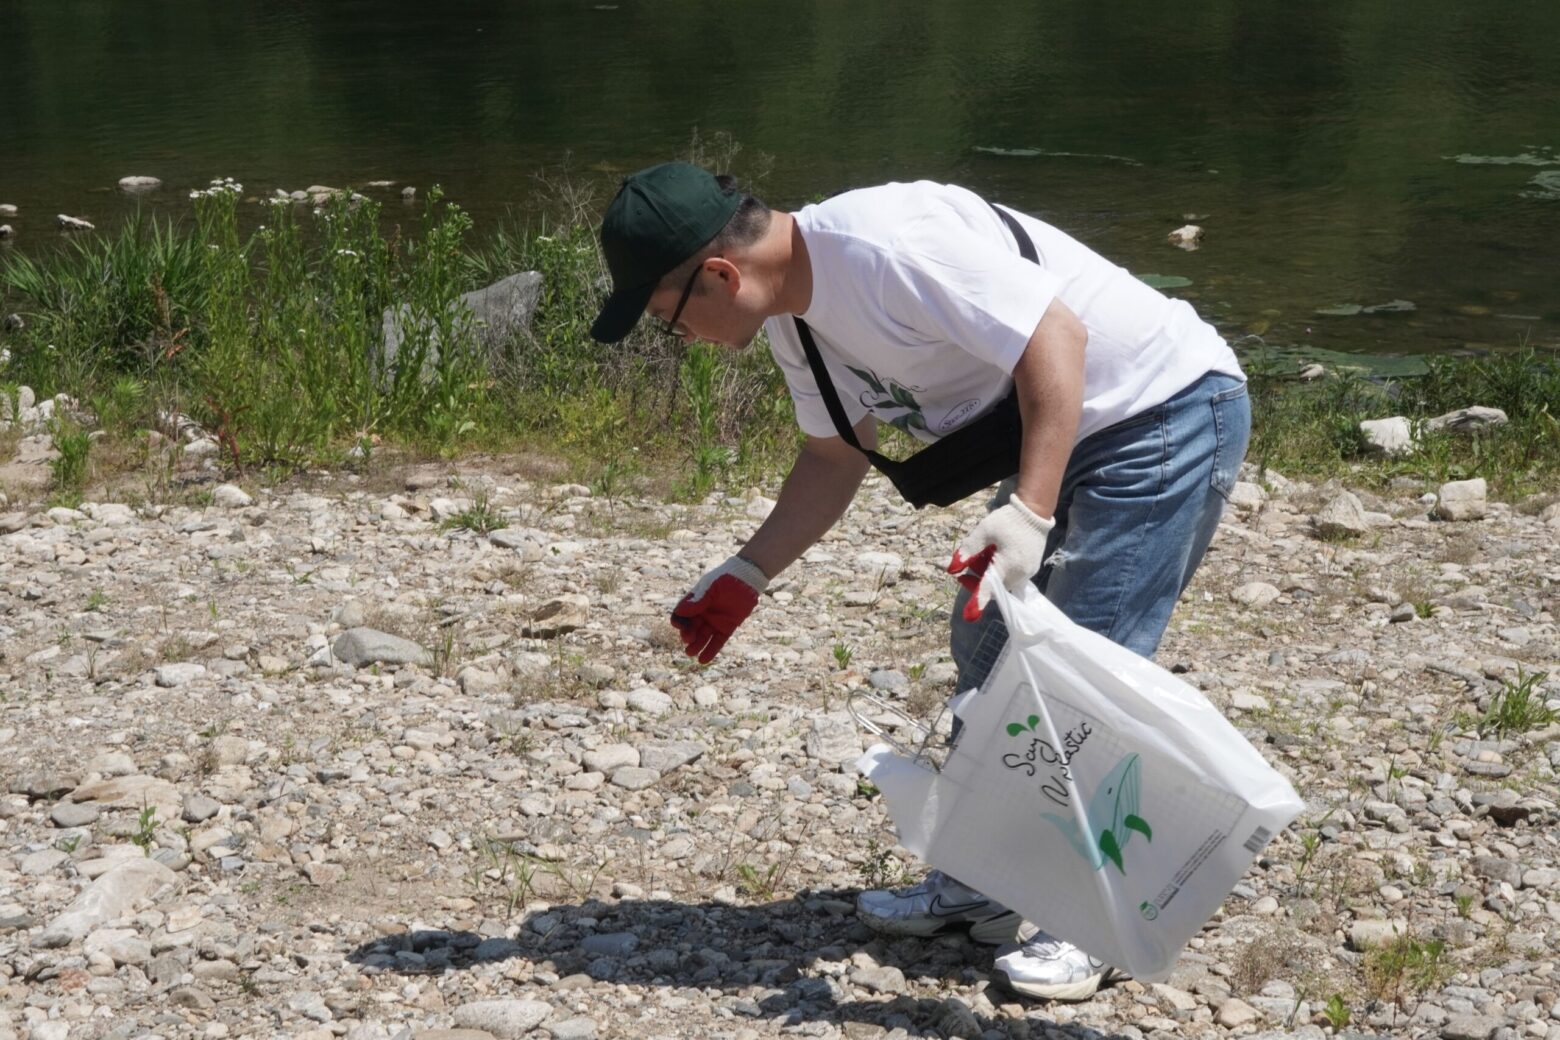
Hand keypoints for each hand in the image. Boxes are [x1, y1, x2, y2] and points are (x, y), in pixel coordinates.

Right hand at [670, 555, 768, 663]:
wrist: (747, 579)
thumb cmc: (726, 579)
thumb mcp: (711, 588)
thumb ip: (699, 600)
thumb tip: (681, 611)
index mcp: (695, 602)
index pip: (681, 615)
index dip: (678, 621)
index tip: (680, 625)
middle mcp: (702, 614)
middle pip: (690, 628)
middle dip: (687, 635)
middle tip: (689, 639)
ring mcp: (714, 622)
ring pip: (702, 637)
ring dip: (696, 646)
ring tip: (691, 653)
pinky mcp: (726, 628)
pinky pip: (717, 642)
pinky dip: (710, 651)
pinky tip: (703, 660)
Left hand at [947, 498, 1054, 621]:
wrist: (1034, 510)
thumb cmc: (1007, 520)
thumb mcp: (983, 531)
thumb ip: (968, 551)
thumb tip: (952, 568)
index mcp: (1007, 565)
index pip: (990, 587)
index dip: (978, 600)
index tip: (969, 614)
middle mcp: (1020, 573)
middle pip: (995, 586)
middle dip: (979, 579)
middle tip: (967, 565)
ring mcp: (1028, 572)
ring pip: (1003, 581)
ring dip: (990, 574)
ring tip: (984, 555)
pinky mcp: (1031, 568)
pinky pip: (1012, 576)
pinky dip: (1001, 570)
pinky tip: (996, 555)